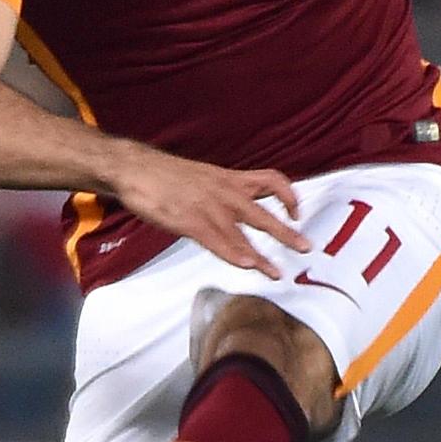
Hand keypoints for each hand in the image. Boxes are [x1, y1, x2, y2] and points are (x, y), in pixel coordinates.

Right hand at [111, 149, 310, 277]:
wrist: (135, 168)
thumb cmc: (163, 174)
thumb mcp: (201, 177)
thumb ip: (219, 191)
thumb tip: (228, 207)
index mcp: (228, 179)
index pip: (271, 181)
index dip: (290, 196)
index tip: (296, 212)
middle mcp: (225, 193)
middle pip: (264, 213)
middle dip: (287, 233)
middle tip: (305, 248)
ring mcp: (208, 208)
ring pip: (243, 233)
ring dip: (263, 255)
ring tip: (276, 273)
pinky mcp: (190, 221)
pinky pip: (218, 241)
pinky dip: (234, 254)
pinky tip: (246, 266)